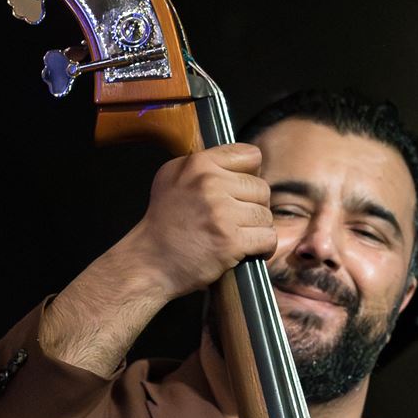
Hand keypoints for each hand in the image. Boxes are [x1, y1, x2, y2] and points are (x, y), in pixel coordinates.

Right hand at [40, 144, 273, 374]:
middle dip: (253, 206)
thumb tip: (245, 161)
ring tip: (237, 235)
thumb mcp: (173, 178)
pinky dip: (263, 247)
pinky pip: (267, 238)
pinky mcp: (230, 240)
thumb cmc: (164, 223)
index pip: (250, 155)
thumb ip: (205, 164)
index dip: (249, 174)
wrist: (149, 262)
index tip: (239, 190)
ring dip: (257, 228)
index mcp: (198, 164)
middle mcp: (209, 184)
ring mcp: (221, 213)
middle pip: (261, 188)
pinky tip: (248, 250)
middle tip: (234, 219)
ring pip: (265, 214)